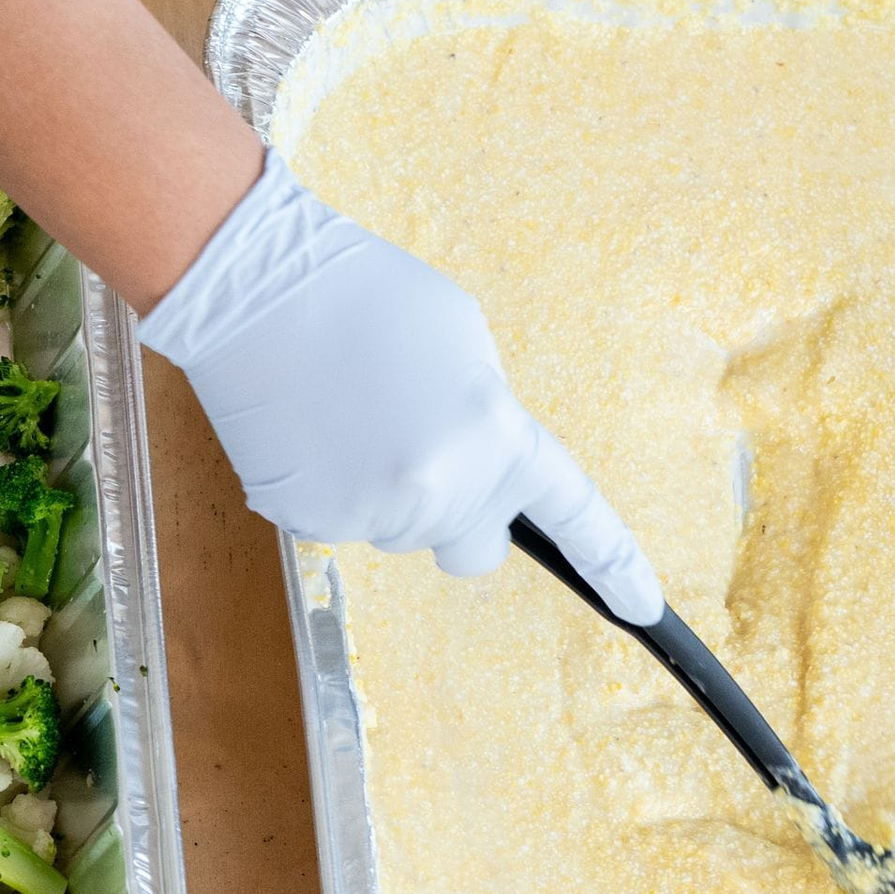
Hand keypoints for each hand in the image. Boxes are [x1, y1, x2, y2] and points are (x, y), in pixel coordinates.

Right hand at [136, 156, 663, 622]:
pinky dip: (329, 488)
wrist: (250, 288)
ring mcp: (370, 513)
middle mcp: (440, 489)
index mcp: (494, 434)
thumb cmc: (359, 294)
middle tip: (415, 440)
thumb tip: (480, 463)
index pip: (571, 510)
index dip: (613, 561)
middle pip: (472, 547)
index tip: (644, 605)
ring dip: (386, 492)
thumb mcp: (463, 339)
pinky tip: (310, 428)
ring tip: (348, 413)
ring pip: (400, 533)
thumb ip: (488, 417)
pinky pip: (340, 523)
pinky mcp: (307, 520)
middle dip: (459, 512)